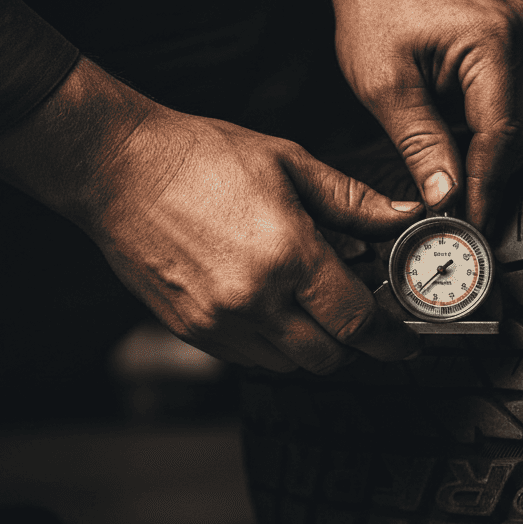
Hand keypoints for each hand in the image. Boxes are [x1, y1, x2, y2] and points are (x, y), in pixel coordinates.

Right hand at [0, 59, 423, 372]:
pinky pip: (250, 359)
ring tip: (313, 306)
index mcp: (287, 255)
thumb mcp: (290, 164)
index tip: (406, 342)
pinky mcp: (191, 330)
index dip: (390, 338)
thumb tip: (406, 215)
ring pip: (290, 365)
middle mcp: (253, 299)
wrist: (116, 169)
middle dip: (356, 346)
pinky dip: (275, 346)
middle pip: (328, 358)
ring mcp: (218, 322)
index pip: (357, 320)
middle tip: (363, 321)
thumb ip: (355, 201)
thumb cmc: (201, 157)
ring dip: (314, 346)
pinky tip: (274, 308)